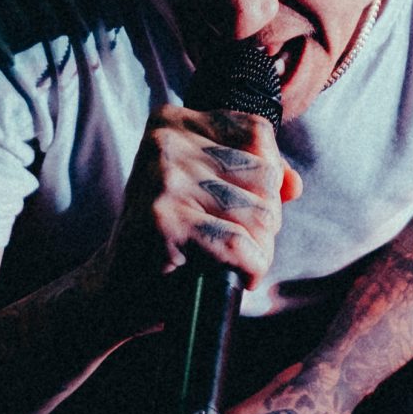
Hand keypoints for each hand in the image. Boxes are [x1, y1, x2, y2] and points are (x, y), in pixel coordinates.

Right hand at [84, 104, 303, 328]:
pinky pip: (240, 247)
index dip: (266, 179)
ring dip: (256, 250)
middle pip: (266, 176)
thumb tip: (295, 185)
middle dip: (262, 220)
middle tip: (225, 240)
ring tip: (221, 258)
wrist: (117, 291)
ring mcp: (163, 180)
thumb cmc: (171, 240)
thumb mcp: (209, 191)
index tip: (237, 206)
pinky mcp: (165, 222)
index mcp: (174, 121)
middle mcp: (166, 142)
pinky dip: (247, 270)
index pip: (258, 133)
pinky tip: (229, 275)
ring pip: (261, 215)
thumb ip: (255, 176)